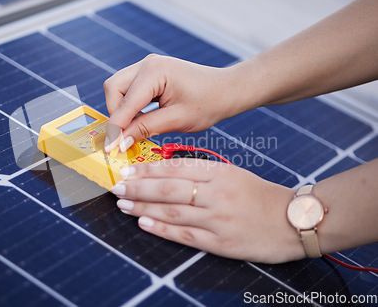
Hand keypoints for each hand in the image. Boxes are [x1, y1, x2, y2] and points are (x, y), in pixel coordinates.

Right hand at [103, 54, 244, 151]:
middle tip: (125, 136)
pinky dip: (129, 105)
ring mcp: (147, 66)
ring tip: (136, 129)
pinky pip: (128, 88)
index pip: (125, 103)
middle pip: (113, 89)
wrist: (227, 90)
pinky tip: (142, 119)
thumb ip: (144, 129)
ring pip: (117, 88)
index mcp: (154, 71)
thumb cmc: (208, 102)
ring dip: (121, 110)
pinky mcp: (149, 72)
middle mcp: (147, 64)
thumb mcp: (176, 120)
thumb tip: (120, 143)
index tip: (110, 149)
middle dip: (115, 114)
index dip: (116, 128)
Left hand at [111, 158, 304, 263]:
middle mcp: (217, 194)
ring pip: (172, 212)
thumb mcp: (233, 174)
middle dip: (138, 188)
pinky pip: (184, 235)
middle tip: (117, 186)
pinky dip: (161, 229)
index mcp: (220, 173)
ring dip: (143, 208)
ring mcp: (218, 219)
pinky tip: (143, 223)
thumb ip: (202, 173)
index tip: (127, 170)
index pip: (176, 168)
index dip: (148, 170)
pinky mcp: (220, 243)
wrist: (294, 221)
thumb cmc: (259, 195)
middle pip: (169, 189)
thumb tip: (164, 172)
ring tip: (123, 204)